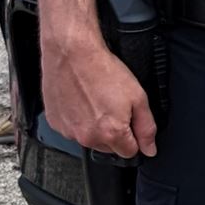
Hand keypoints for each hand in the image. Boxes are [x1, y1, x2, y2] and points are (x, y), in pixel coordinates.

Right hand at [42, 34, 156, 160]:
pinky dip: (77, 119)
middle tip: (112, 106)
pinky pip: (71, 128)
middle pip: (108, 147)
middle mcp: (88, 137)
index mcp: (110, 133)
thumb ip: (146, 127)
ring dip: (94, 126)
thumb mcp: (138, 97)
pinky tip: (81, 100)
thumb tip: (149, 148)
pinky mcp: (55, 122)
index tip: (129, 122)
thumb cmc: (102, 70)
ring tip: (95, 100)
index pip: (129, 152)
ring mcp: (69, 131)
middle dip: (114, 132)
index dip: (133, 137)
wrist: (72, 52)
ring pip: (89, 138)